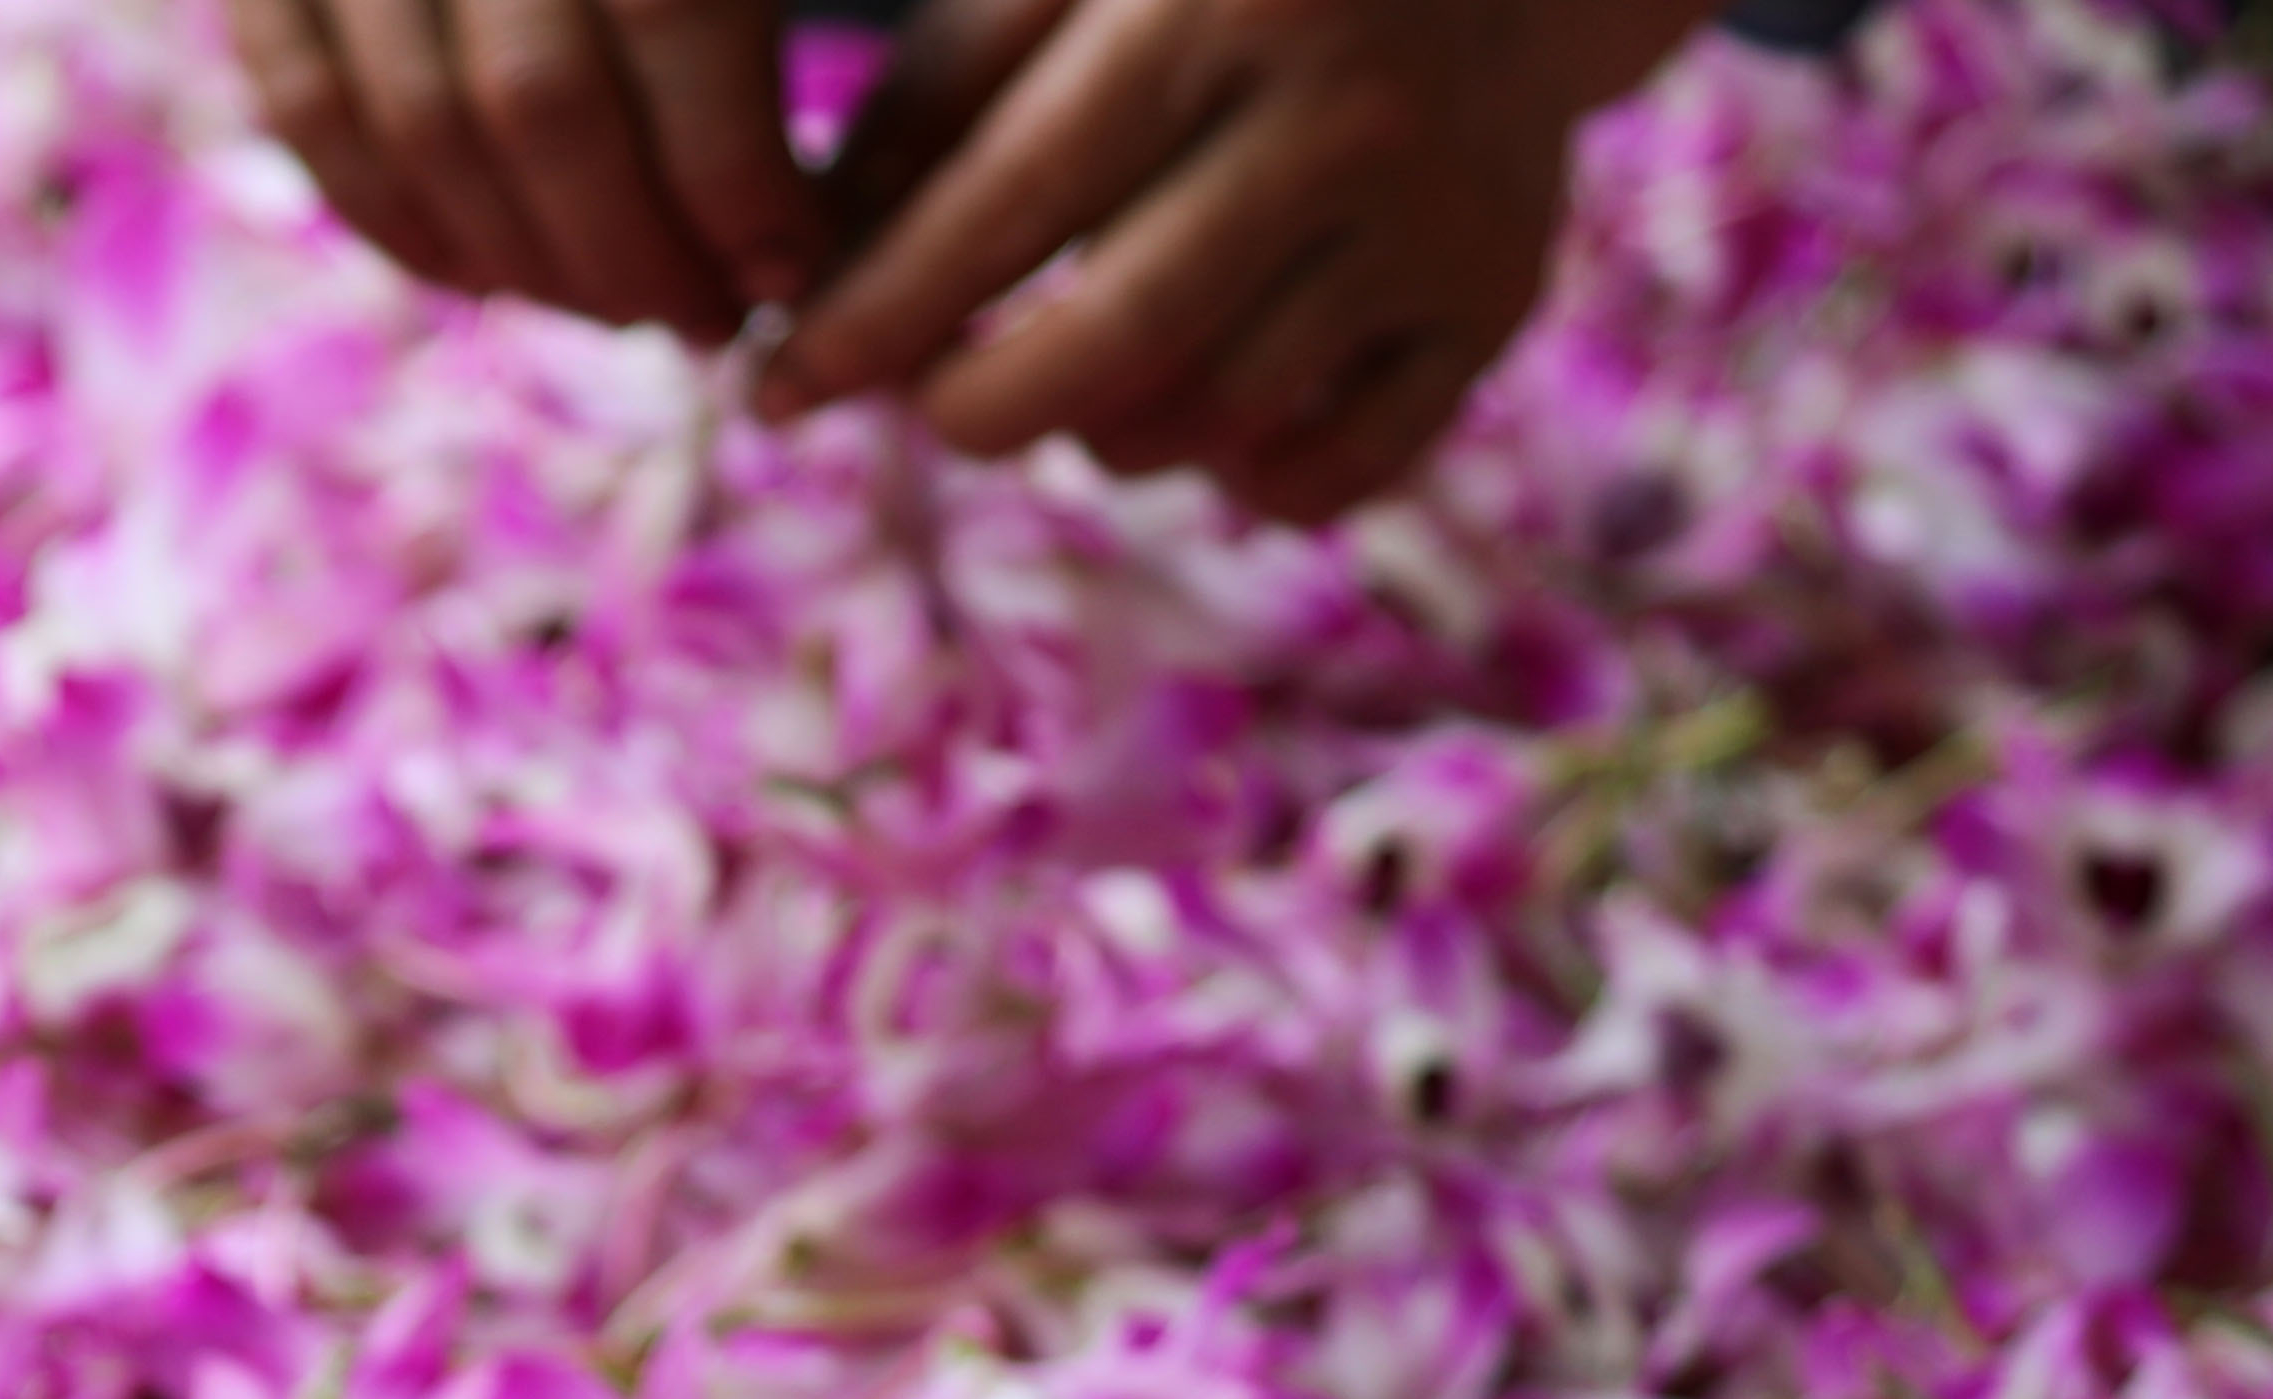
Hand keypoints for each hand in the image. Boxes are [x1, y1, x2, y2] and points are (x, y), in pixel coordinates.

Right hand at [222, 0, 824, 339]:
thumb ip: (767, 28)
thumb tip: (779, 254)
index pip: (676, 16)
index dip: (736, 179)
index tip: (786, 268)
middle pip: (541, 101)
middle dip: (634, 253)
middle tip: (703, 315)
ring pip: (425, 128)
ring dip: (529, 263)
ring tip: (619, 303)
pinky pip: (311, 112)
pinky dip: (401, 223)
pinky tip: (491, 277)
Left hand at [758, 0, 1711, 521]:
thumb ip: (935, 104)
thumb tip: (804, 284)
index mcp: (1217, 1)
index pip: (1007, 202)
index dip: (873, 316)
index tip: (777, 388)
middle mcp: (1343, 112)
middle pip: (1111, 344)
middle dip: (978, 407)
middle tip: (931, 408)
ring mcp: (1438, 215)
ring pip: (1209, 420)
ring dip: (1099, 436)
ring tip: (1067, 379)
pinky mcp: (1495, 302)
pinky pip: (1324, 475)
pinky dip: (1233, 478)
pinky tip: (1199, 411)